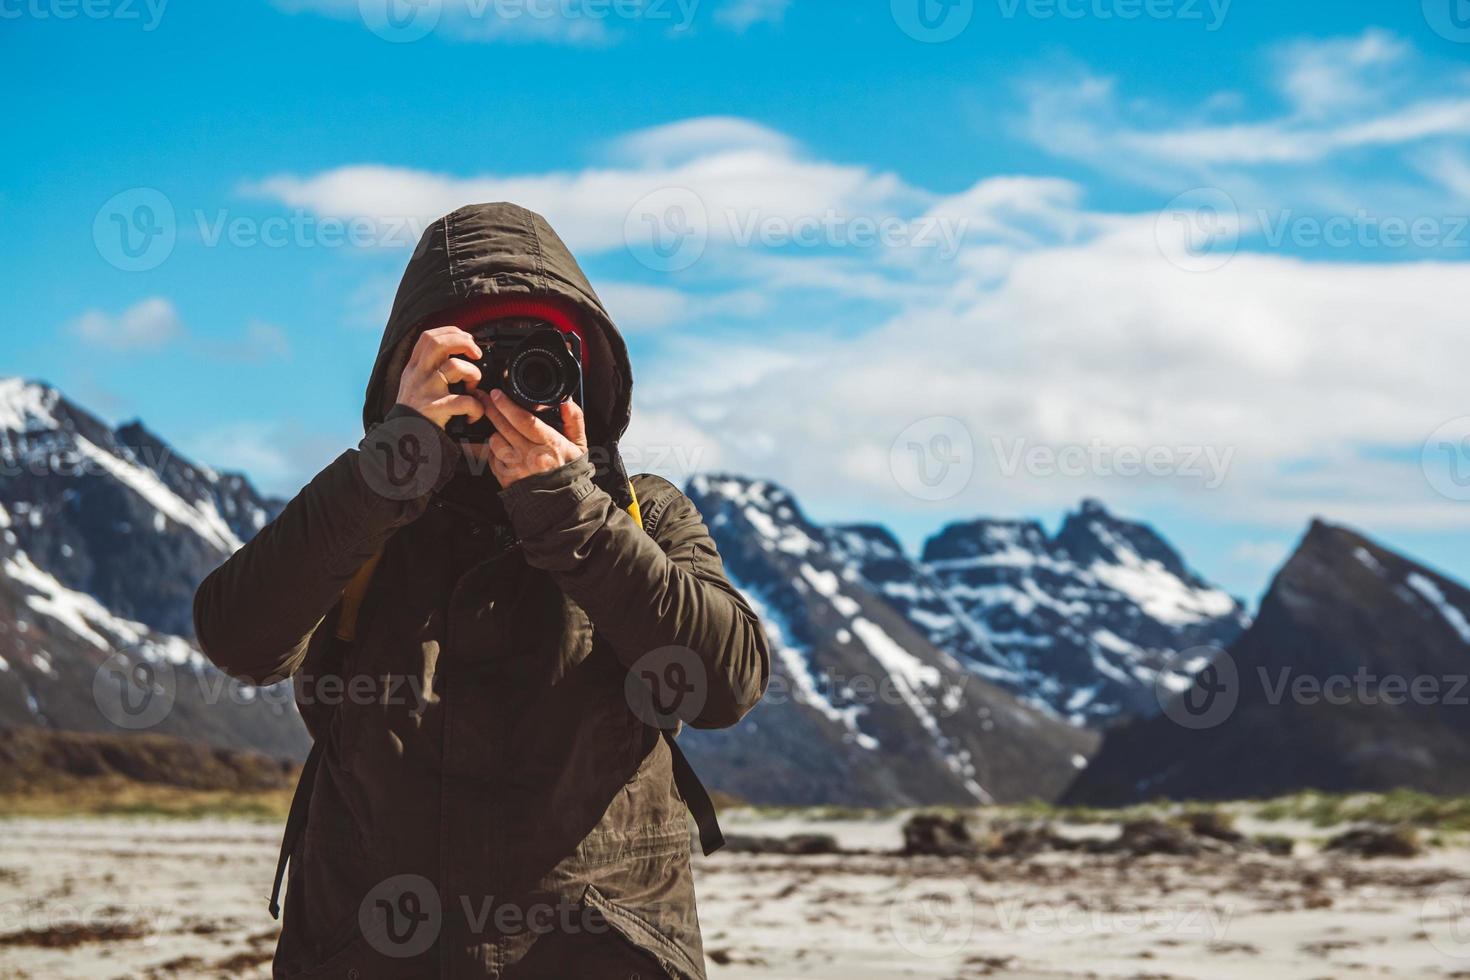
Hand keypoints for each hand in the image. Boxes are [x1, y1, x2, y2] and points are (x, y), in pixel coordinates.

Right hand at [394, 327, 485, 429]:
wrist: (403, 438)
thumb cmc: (414, 412)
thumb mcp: (413, 383)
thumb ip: (428, 366)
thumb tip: (455, 350)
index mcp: (414, 367)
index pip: (428, 337)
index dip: (451, 331)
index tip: (466, 338)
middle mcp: (419, 374)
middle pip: (439, 343)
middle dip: (464, 343)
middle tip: (476, 354)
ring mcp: (427, 390)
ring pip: (456, 367)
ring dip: (473, 375)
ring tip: (473, 388)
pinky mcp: (437, 408)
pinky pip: (466, 401)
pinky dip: (477, 408)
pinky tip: (473, 414)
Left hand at [469, 389, 587, 487]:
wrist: (562, 504)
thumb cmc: (569, 473)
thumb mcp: (579, 446)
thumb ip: (574, 421)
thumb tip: (567, 402)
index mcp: (549, 444)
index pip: (524, 420)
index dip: (507, 405)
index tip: (497, 394)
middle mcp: (530, 455)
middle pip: (504, 427)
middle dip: (492, 410)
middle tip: (485, 399)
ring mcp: (516, 468)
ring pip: (495, 442)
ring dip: (495, 433)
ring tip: (501, 430)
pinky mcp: (506, 478)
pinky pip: (492, 459)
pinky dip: (495, 452)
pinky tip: (503, 449)